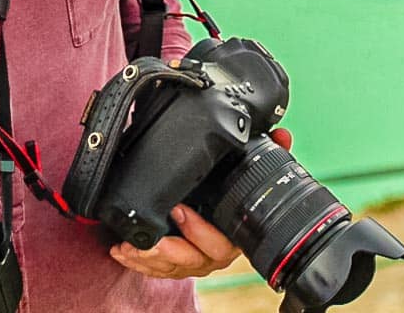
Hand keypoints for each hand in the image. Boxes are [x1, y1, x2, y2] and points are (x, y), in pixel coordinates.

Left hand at [108, 127, 293, 279]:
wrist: (219, 213)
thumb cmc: (232, 194)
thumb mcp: (245, 170)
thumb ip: (267, 151)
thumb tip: (283, 134)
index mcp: (232, 234)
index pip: (221, 240)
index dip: (200, 230)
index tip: (179, 210)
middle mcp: (214, 252)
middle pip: (195, 259)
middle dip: (172, 248)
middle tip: (152, 236)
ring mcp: (194, 261)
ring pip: (173, 267)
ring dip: (150, 259)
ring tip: (129, 247)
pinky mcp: (176, 263)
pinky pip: (158, 269)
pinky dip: (139, 263)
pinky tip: (121, 251)